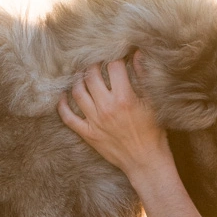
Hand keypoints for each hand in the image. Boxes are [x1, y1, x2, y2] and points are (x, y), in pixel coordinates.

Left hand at [58, 56, 169, 177]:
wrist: (145, 161)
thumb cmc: (153, 132)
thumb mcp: (154, 103)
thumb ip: (144, 77)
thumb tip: (138, 54)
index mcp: (125, 98)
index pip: (114, 67)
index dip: (115, 57)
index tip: (116, 55)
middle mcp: (107, 108)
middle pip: (91, 76)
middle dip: (94, 64)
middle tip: (97, 61)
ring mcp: (95, 121)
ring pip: (78, 92)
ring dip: (78, 80)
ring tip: (83, 75)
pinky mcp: (88, 134)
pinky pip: (68, 117)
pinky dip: (62, 105)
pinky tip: (63, 96)